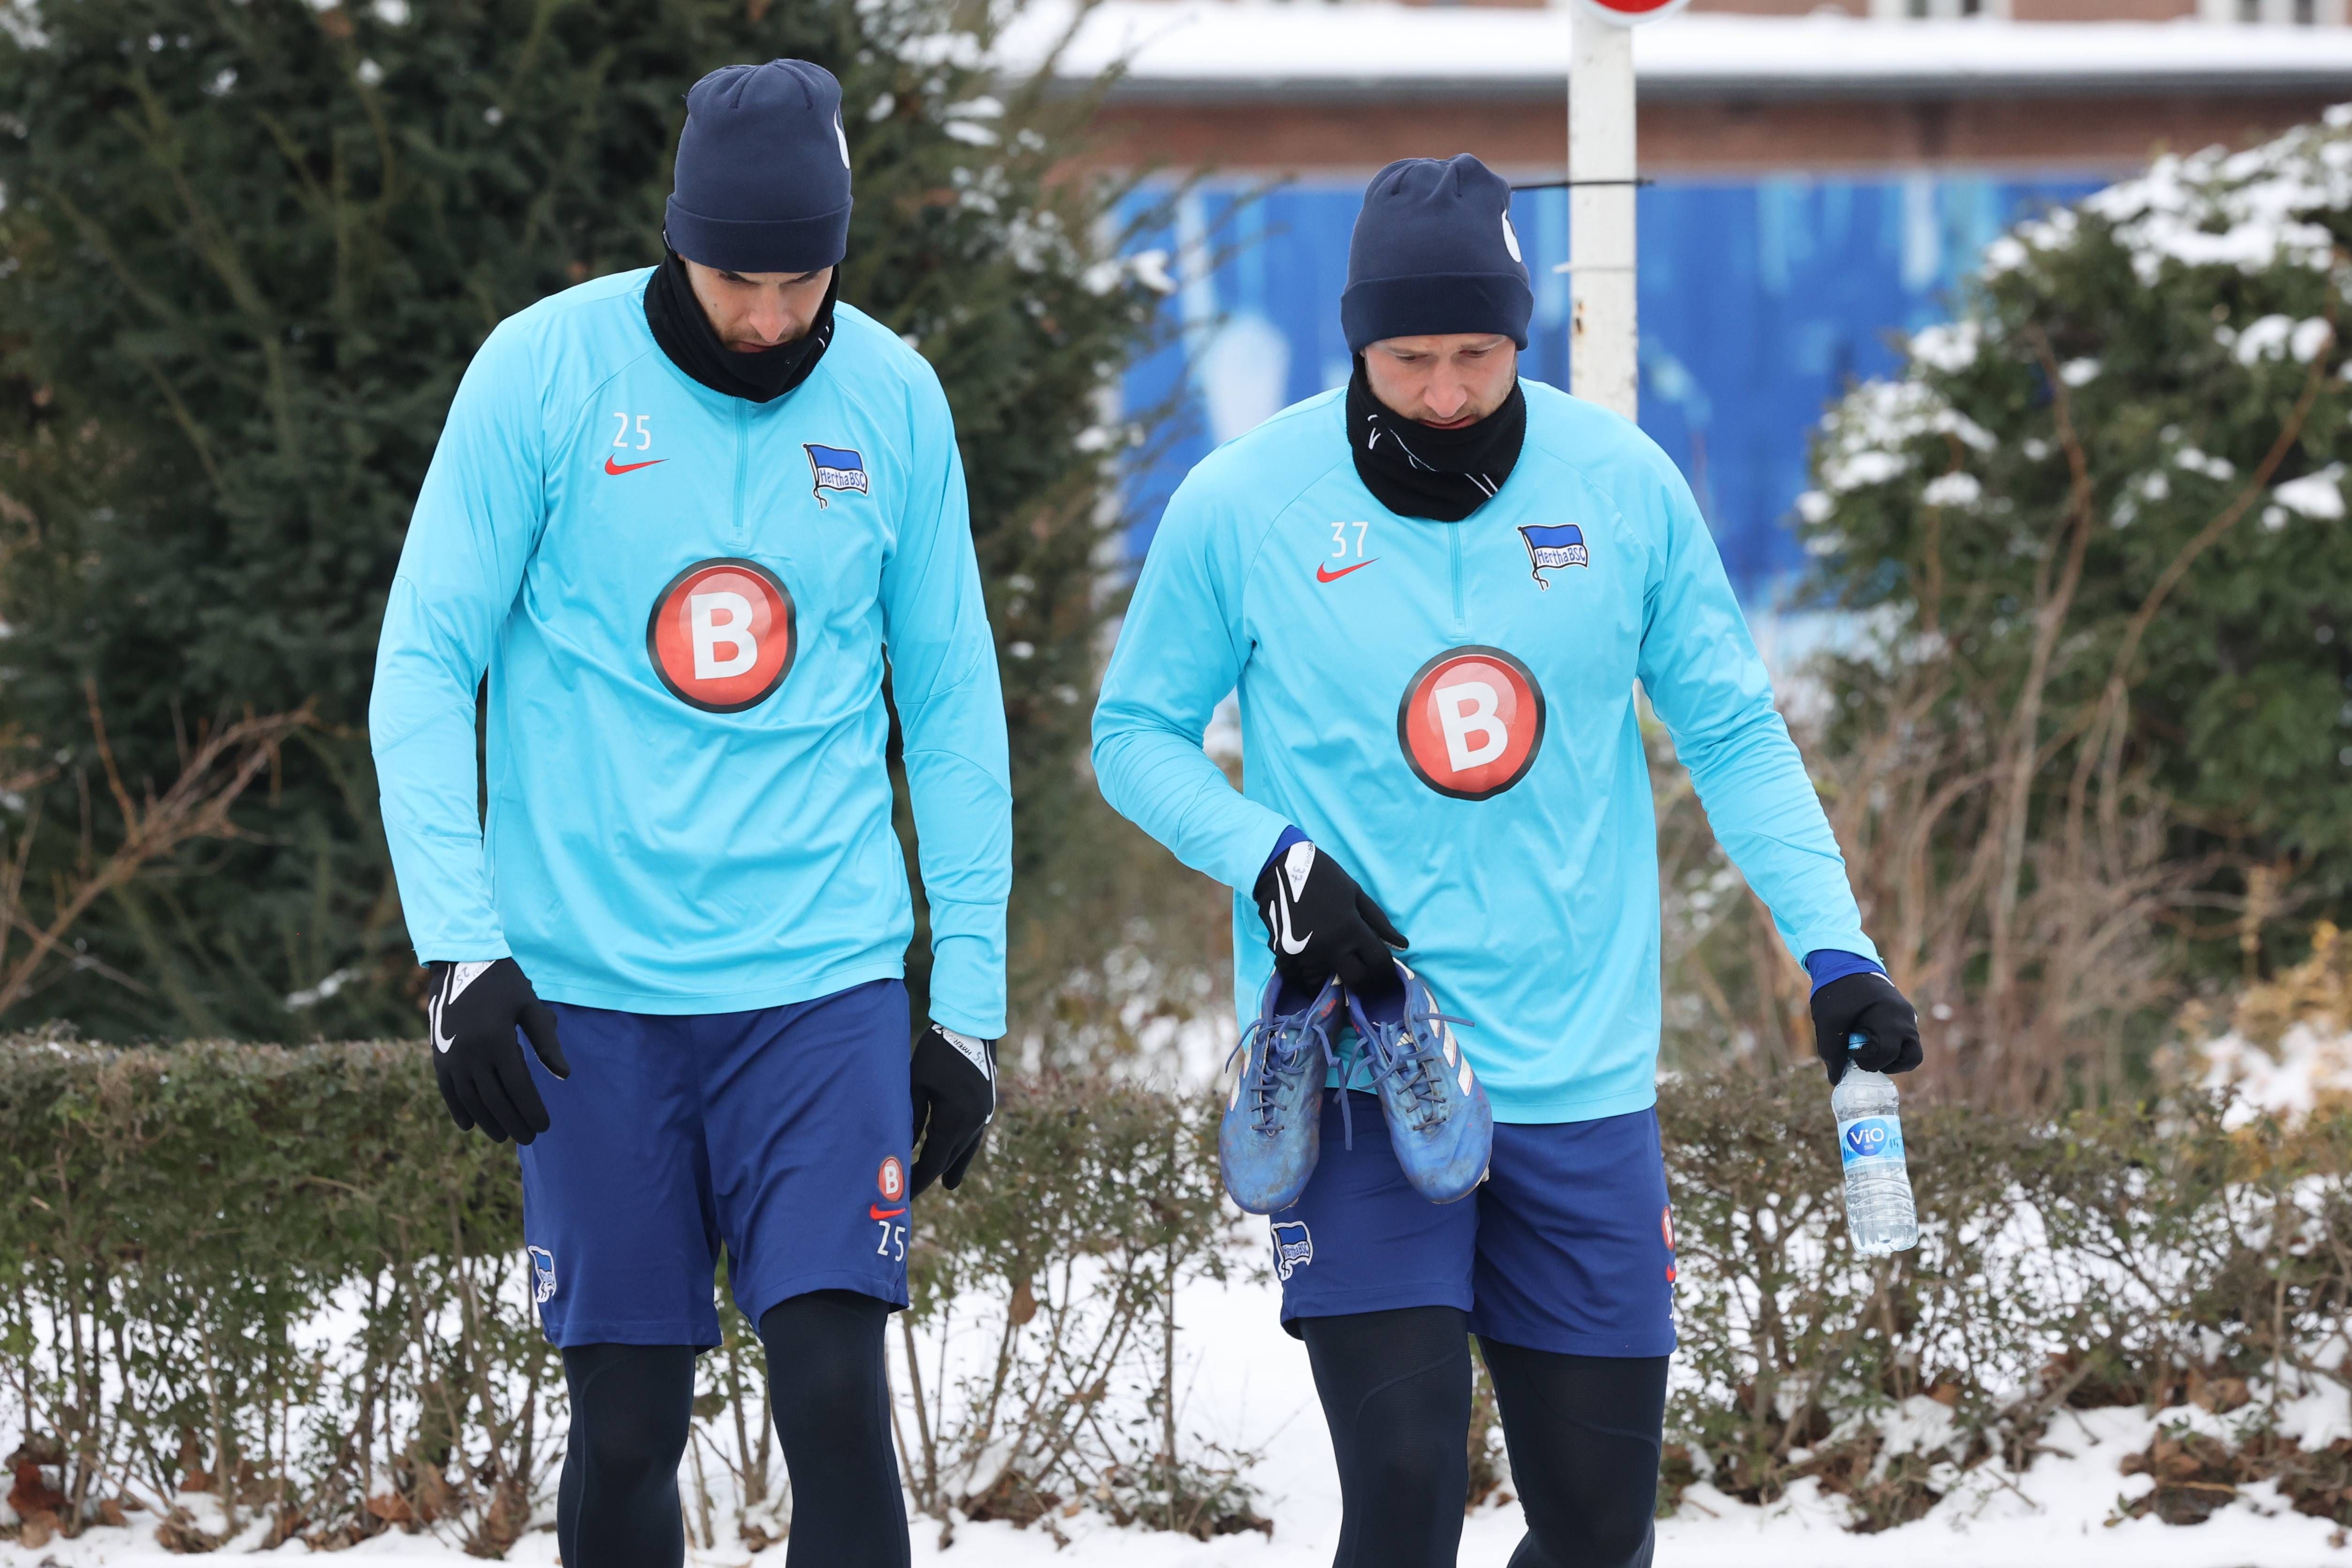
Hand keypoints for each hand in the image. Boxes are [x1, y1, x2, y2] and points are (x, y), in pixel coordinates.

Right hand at [427, 958, 568, 1143]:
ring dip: (487, 1122)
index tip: (545, 1126)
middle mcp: (471, 1053)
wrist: (460, 961)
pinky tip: (470, 1125)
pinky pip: (447, 1090)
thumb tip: (565, 1075)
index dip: (532, 1110)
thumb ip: (547, 1042)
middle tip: (529, 1138)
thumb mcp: (530, 1007)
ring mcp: (451, 1056)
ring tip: (503, 1136)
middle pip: (495, 1100)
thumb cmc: (504, 983)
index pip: (519, 1087)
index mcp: (498, 1041)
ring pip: (471, 1100)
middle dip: (513, 1122)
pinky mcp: (438, 1055)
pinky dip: (458, 1110)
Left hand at [910, 1023, 995, 1195]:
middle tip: (912, 1191)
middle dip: (930, 1176)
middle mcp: (973, 1124)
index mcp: (955, 1121)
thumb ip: (911, 1119)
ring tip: (946, 1185)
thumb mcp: (916, 1085)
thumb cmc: (938, 1052)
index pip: (934, 1164)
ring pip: (965, 1150)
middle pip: (949, 1160)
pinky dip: (964, 1149)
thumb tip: (904, 1147)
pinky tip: (960, 1156)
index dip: (917, 1182)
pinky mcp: (986, 1107)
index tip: (903, 1196)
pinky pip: (974, 1136)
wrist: (971, 1026)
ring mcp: (983, 1116)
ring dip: (950, 1165)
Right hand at [1253, 841, 1406, 991]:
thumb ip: (1379, 922)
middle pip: (1355, 980)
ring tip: (1332, 972)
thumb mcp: (1355, 893)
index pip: (1378, 962)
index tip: (1385, 976)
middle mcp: (1330, 946)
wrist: (1279, 867)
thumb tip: (1403, 945)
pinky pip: (1296, 976)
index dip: (1386, 973)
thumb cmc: (1322, 876)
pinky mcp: (1282, 954)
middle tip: (1363, 979)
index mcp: (1351, 929)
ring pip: (1322, 983)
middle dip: (1364, 983)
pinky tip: (1308, 967)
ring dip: (1330, 980)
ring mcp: (1305, 952)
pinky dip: (1303, 976)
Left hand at [1810, 971, 1922, 1086]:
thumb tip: (1836, 1080)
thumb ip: (1832, 1052)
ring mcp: (1908, 1016)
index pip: (1891, 1054)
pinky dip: (1890, 1044)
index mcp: (1891, 1018)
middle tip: (1865, 1057)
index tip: (1854, 1056)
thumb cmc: (1837, 990)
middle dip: (1888, 1064)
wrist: (1844, 962)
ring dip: (1891, 1056)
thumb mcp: (1829, 1022)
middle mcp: (1906, 1018)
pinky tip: (1867, 1036)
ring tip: (1866, 1047)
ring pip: (1911, 1049)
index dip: (1871, 1063)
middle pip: (1912, 1057)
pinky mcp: (1904, 1015)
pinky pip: (1904, 1038)